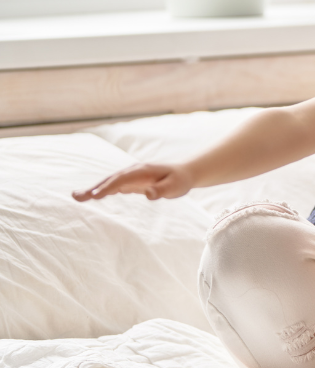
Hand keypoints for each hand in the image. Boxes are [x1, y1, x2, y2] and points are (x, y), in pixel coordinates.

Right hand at [72, 163, 194, 201]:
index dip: (107, 187)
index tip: (94, 196)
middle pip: (111, 180)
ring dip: (93, 189)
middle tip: (76, 197)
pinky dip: (101, 190)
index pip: (121, 180)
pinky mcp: (131, 181)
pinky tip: (90, 196)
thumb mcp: (175, 187)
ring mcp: (131, 176)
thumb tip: (148, 194)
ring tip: (76, 197)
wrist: (184, 173)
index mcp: (142, 171)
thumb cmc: (179, 181)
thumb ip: (161, 191)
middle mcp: (133, 171)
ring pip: (109, 182)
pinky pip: (113, 186)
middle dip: (94, 188)